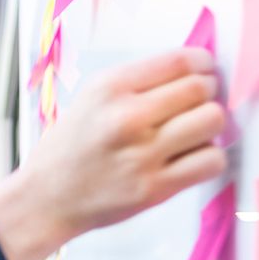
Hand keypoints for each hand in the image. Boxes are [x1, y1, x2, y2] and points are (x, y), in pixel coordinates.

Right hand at [0, 47, 226, 259]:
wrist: (46, 198)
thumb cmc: (70, 146)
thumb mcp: (91, 98)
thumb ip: (138, 82)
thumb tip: (194, 70)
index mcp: (110, 88)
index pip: (181, 60)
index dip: (203, 63)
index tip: (202, 72)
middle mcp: (127, 117)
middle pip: (201, 89)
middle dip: (208, 93)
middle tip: (197, 105)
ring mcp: (142, 155)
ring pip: (212, 122)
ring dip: (210, 126)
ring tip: (193, 133)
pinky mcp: (155, 188)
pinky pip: (211, 161)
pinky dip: (209, 157)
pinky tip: (191, 158)